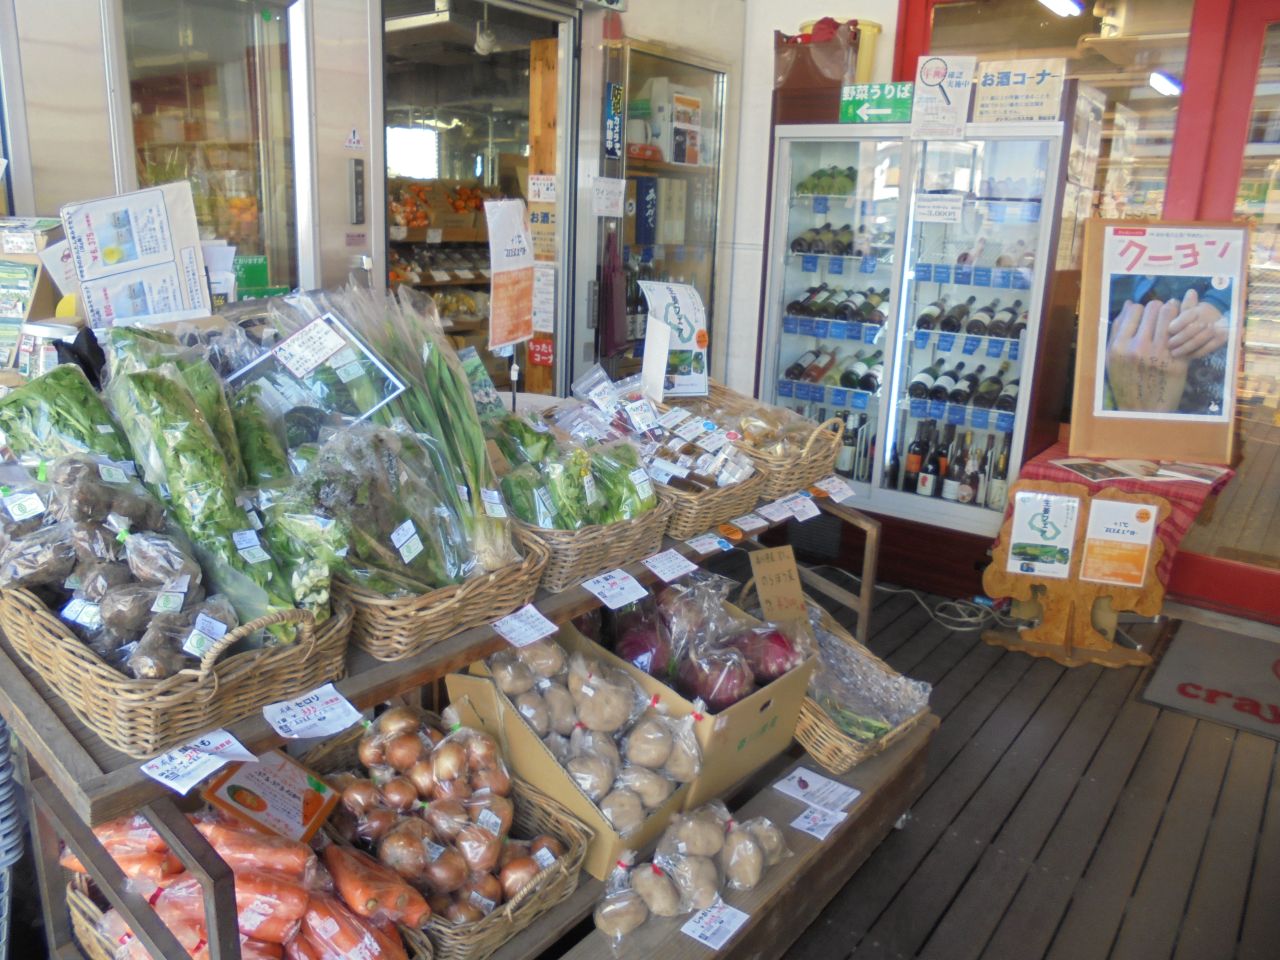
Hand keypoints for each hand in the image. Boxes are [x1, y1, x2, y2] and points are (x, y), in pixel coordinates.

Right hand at [1106, 298, 1188, 412]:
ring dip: (1173, 312)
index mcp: (1119, 347)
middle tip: (1159, 316)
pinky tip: (1183, 326)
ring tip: (1171, 318)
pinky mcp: (1178, 361)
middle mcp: (1139, 348)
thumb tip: (1129, 304)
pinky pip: (1185, 331)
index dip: (1141, 310)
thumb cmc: (1125, 382)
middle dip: (1158, 309)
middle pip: (1154, 308)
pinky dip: (1186, 323)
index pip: (1135, 310)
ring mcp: (1159, 354)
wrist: (1143, 409)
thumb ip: (1117, 331)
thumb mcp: (1111, 358)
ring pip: (1171, 314)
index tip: (1144, 316)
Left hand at [1167, 288, 1227, 358]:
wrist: (1217, 320)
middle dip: (1179, 338)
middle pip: (1192, 329)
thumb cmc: (1196, 316)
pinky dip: (1196, 352)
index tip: (1169, 330)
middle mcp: (1209, 317)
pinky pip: (1208, 348)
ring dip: (1185, 347)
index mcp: (1199, 309)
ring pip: (1199, 339)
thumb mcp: (1188, 310)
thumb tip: (1173, 300)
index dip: (1177, 324)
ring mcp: (1217, 328)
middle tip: (1169, 345)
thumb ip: (1180, 307)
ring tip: (1175, 353)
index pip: (1187, 316)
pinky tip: (1188, 356)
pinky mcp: (1221, 338)